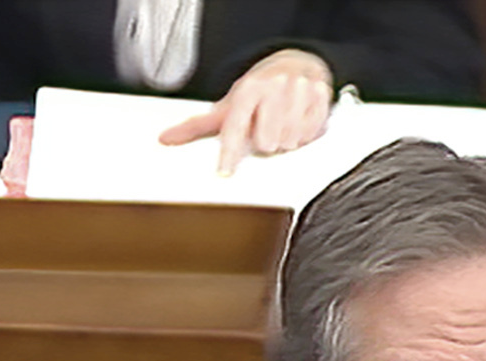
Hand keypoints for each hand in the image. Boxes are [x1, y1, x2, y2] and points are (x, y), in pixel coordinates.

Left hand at [157, 49, 336, 174]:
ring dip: (287, 140)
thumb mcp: (229, 104)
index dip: (230, 153)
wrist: (295, 62)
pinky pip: (311, 135)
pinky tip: (299, 121)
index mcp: (246, 89)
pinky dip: (305, 134)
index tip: (225, 172)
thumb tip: (165, 139)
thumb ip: (198, 126)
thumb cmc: (259, 90)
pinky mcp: (319, 95)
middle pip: (267, 143)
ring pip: (290, 142)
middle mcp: (271, 86)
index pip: (235, 127)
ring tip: (283, 124)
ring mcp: (297, 89)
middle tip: (267, 128)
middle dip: (267, 142)